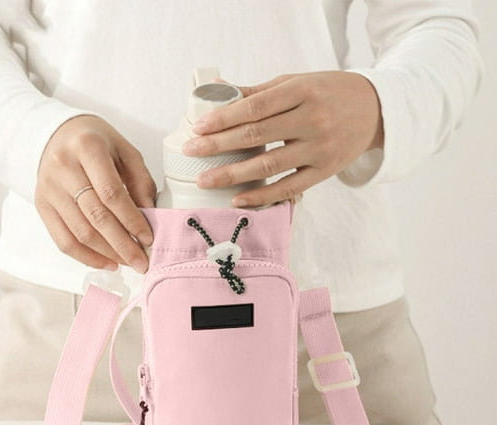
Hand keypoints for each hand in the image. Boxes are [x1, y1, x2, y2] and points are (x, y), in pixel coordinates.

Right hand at [35, 115, 155, 272]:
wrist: (58, 134)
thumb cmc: (97, 142)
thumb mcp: (125, 151)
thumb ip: (141, 182)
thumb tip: (150, 216)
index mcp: (87, 147)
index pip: (111, 193)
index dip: (131, 220)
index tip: (148, 238)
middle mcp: (63, 167)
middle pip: (95, 216)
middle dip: (122, 244)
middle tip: (142, 262)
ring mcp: (49, 188)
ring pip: (80, 232)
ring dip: (107, 254)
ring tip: (129, 262)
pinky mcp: (42, 204)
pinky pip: (63, 240)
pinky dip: (87, 257)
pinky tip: (107, 262)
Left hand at [182, 71, 383, 206]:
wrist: (376, 109)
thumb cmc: (329, 92)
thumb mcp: (297, 82)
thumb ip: (259, 91)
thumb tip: (218, 91)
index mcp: (302, 91)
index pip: (255, 106)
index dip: (223, 118)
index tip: (197, 128)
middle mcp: (312, 120)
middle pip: (256, 136)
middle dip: (218, 146)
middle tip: (190, 152)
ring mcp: (320, 149)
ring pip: (269, 166)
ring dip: (232, 175)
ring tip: (204, 180)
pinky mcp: (325, 172)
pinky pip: (289, 188)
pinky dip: (263, 195)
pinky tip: (238, 199)